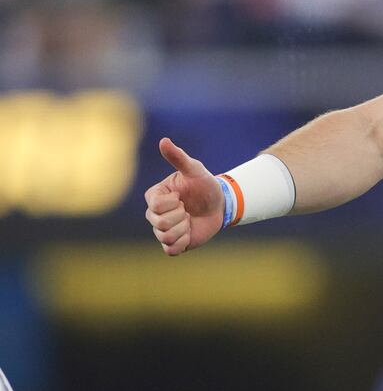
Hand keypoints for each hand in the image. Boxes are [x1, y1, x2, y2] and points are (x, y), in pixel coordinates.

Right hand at [144, 137, 224, 255]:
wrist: (219, 204)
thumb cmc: (205, 185)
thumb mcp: (195, 170)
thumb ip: (178, 157)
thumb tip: (163, 140)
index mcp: (154, 196)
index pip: (156, 206)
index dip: (173, 204)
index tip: (182, 197)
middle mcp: (154, 214)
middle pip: (160, 223)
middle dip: (181, 217)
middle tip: (188, 210)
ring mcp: (162, 229)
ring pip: (165, 237)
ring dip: (184, 230)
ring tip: (190, 221)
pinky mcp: (173, 243)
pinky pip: (171, 250)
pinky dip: (183, 243)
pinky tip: (190, 234)